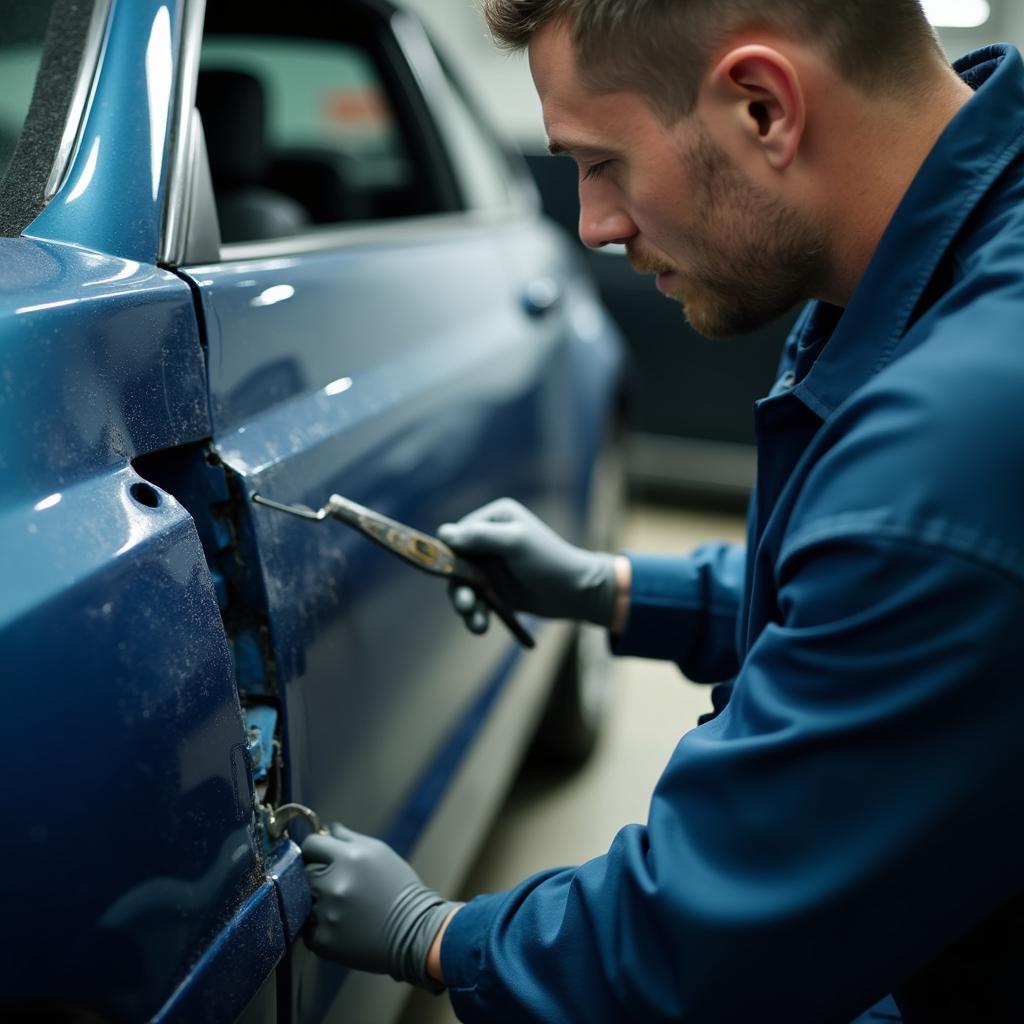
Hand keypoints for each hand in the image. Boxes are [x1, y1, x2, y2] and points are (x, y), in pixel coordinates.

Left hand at [302, 824, 458, 990]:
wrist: (413, 932)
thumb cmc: (398, 886)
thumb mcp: (379, 852)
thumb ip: (349, 838)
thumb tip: (328, 829)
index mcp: (348, 858)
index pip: (310, 845)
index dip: (315, 849)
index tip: (321, 856)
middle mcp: (333, 885)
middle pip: (304, 872)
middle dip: (317, 874)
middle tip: (338, 883)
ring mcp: (326, 915)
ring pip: (304, 901)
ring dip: (317, 900)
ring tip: (341, 905)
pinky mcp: (322, 941)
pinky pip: (308, 928)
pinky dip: (320, 925)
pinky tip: (341, 924)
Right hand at [437, 498, 617, 632]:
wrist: (577, 592)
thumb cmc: (550, 561)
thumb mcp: (516, 543)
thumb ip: (481, 537)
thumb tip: (444, 533)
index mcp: (495, 519)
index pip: (458, 534)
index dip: (451, 554)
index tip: (452, 574)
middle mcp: (489, 539)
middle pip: (455, 562)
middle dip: (459, 586)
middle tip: (466, 605)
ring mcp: (491, 565)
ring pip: (463, 585)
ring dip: (466, 605)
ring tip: (477, 624)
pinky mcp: (494, 588)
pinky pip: (475, 600)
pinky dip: (476, 613)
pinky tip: (481, 626)